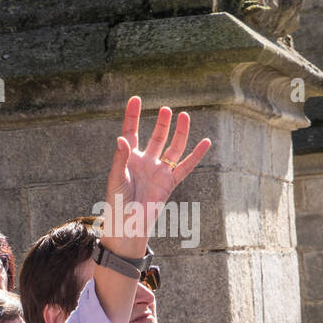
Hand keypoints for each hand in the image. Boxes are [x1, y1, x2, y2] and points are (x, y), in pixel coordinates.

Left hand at [101, 96, 210, 260]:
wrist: (128, 224)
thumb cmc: (117, 202)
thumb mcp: (116, 178)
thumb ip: (120, 159)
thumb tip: (122, 138)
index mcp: (129, 158)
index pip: (131, 132)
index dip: (132, 116)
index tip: (135, 99)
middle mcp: (145, 162)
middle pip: (156, 137)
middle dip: (161, 123)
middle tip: (165, 109)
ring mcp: (159, 171)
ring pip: (173, 147)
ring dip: (178, 133)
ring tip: (184, 115)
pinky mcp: (170, 182)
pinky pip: (186, 166)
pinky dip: (197, 155)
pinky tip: (206, 142)